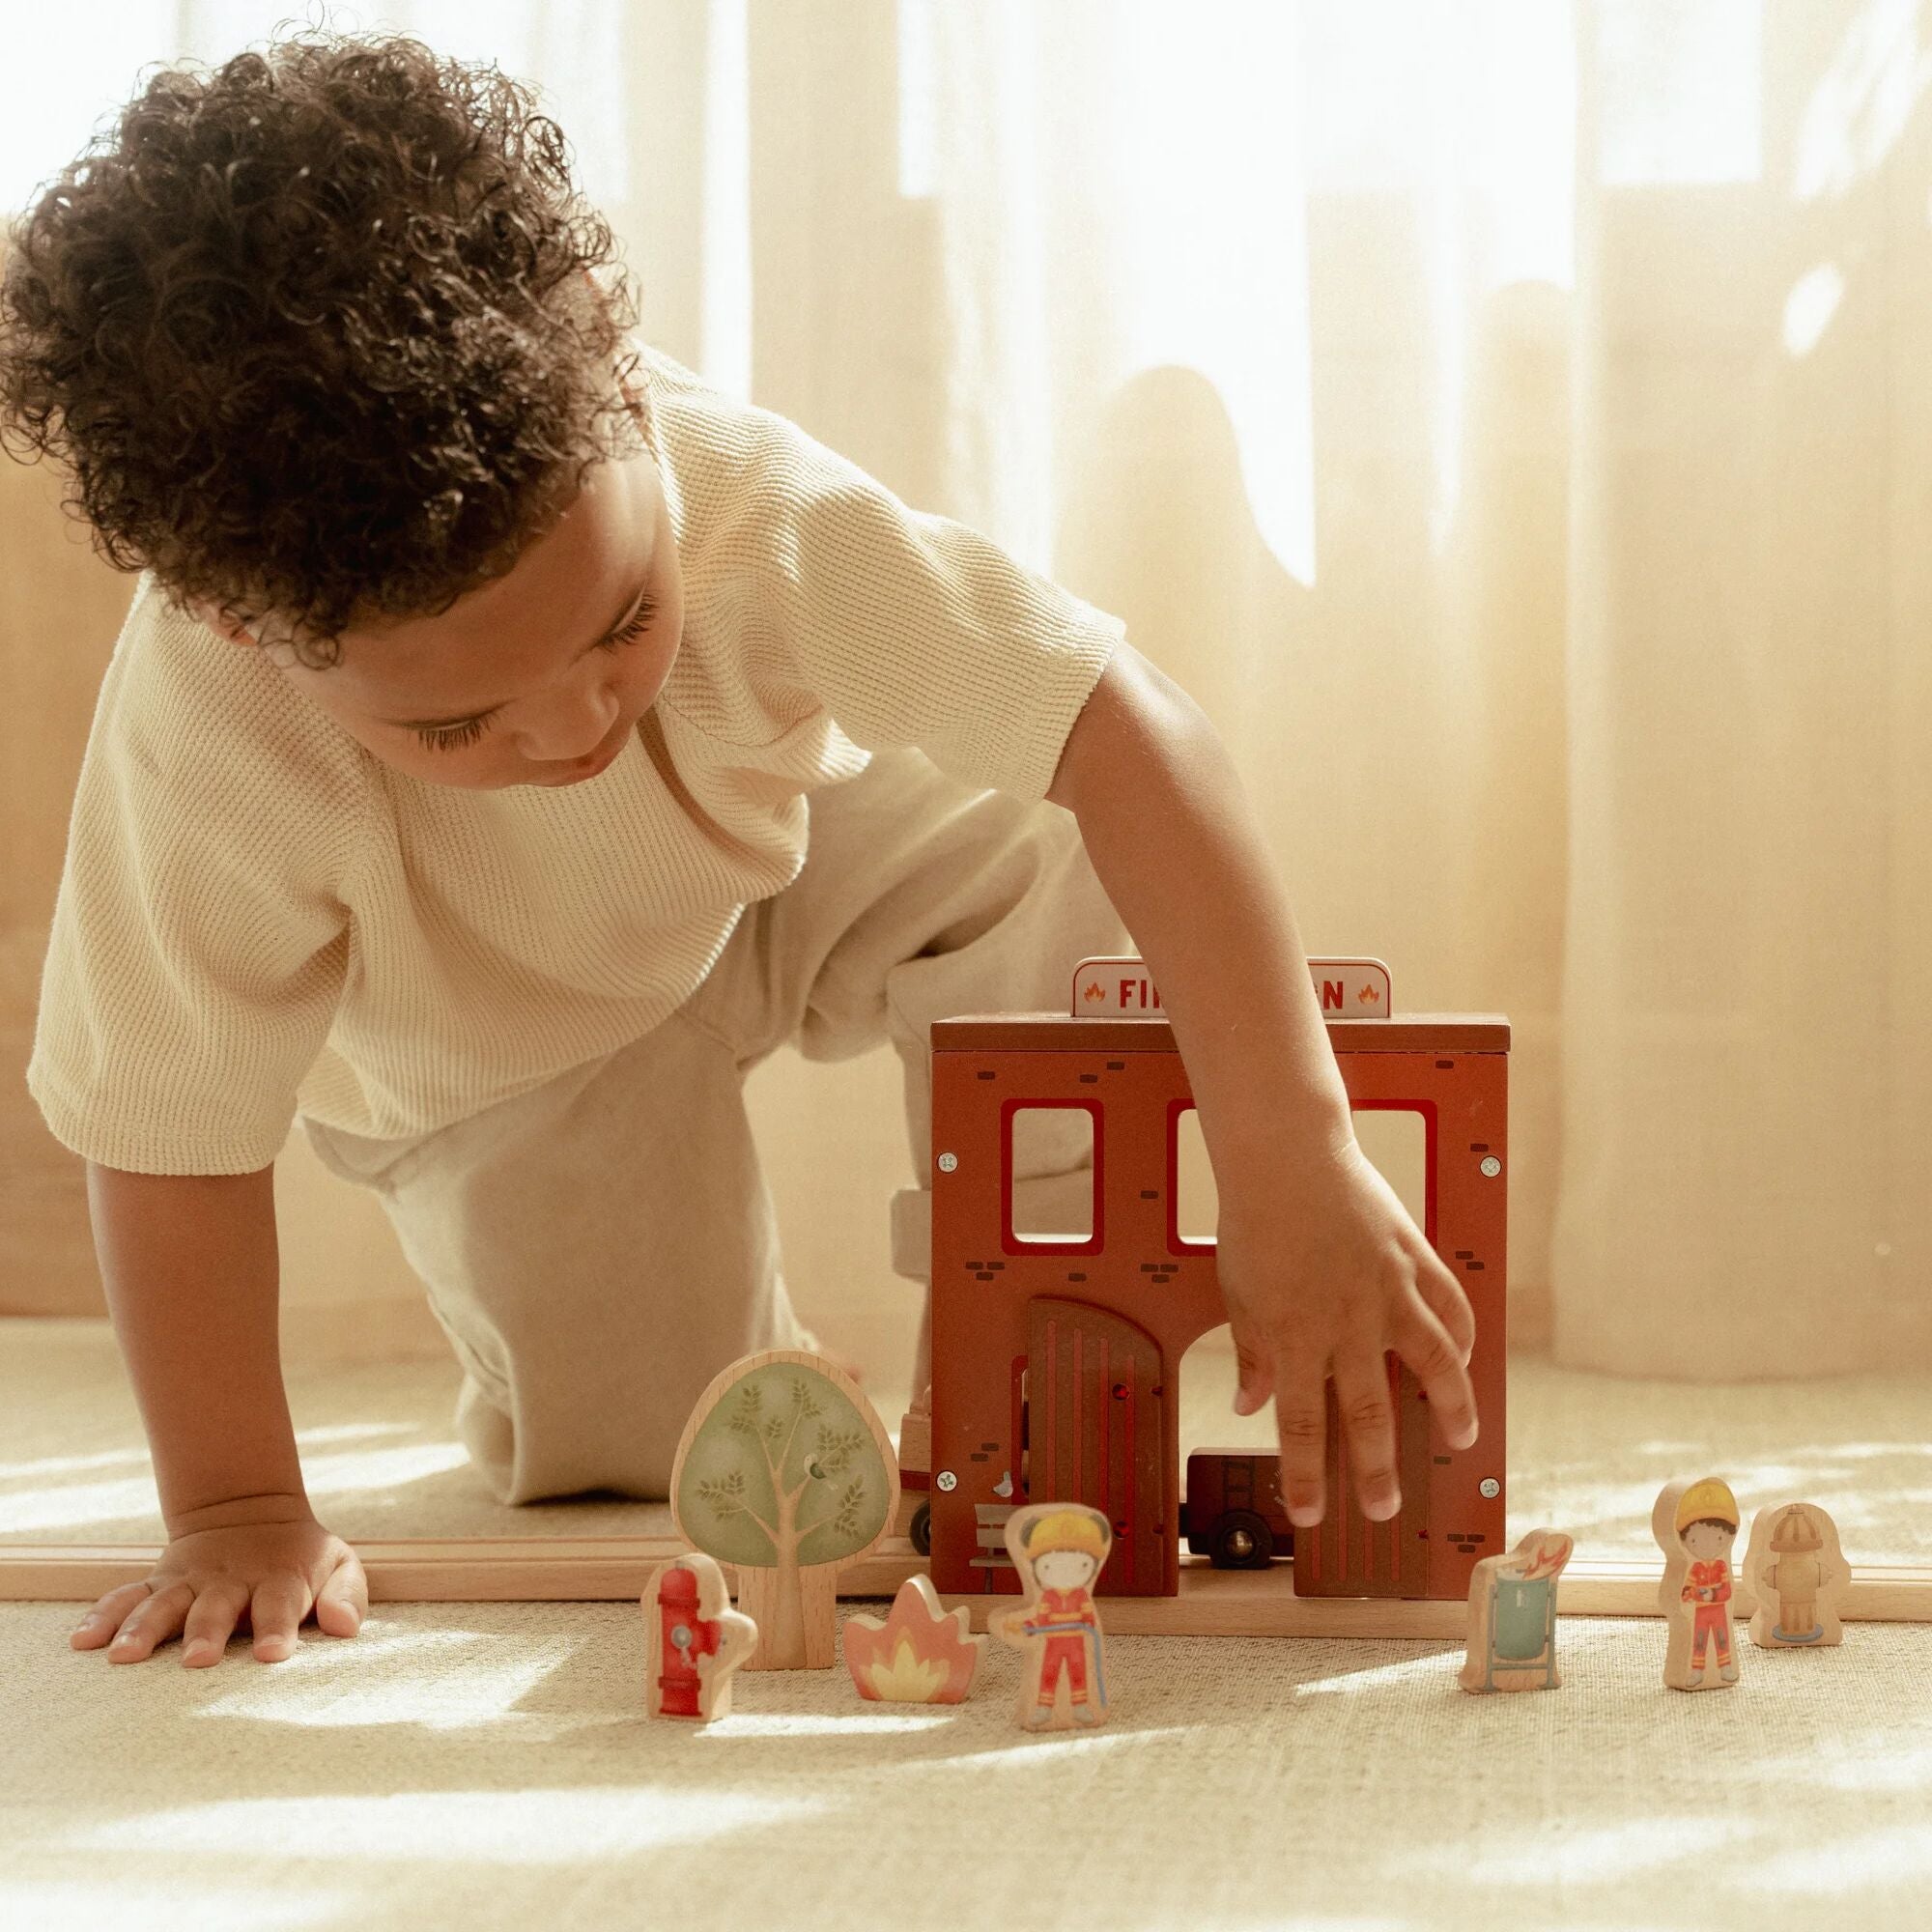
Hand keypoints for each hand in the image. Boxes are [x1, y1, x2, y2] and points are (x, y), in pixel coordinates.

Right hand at [69, 1495, 366, 1666]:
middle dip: (205, 1632)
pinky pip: (125, 1597)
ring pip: (162, 1603)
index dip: (277, 1628)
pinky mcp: (159, 1582)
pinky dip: (103, 1616)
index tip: (272, 1655)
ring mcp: (189, 1581)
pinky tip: (83, 1641)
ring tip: (123, 1657)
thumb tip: (346, 1627)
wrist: (252, 1512)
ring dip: (143, 1628)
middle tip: (198, 1660)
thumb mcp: (337, 1564)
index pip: (279, 1604)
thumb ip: (345, 1595)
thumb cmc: (301, 1558)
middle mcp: (229, 1581)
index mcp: (277, 1578)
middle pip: (215, 1607)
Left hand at [1218, 1137, 1477, 1527]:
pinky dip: (1462, 1338)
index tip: (1310, 1515)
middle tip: (1384, 1508)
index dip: (1307, 1475)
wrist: (1286, 1154)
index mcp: (1294, 1333)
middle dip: (1376, 1468)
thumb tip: (1249, 1404)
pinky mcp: (1413, 1259)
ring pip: (1433, 1362)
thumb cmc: (1253, 1221)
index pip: (1302, 1423)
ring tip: (1460, 1440)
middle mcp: (1346, 1320)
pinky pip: (1450, 1307)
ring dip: (1450, 1407)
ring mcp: (1387, 1289)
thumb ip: (1250, 1352)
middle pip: (1369, 1410)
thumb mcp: (1237, 1292)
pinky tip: (1466, 1363)